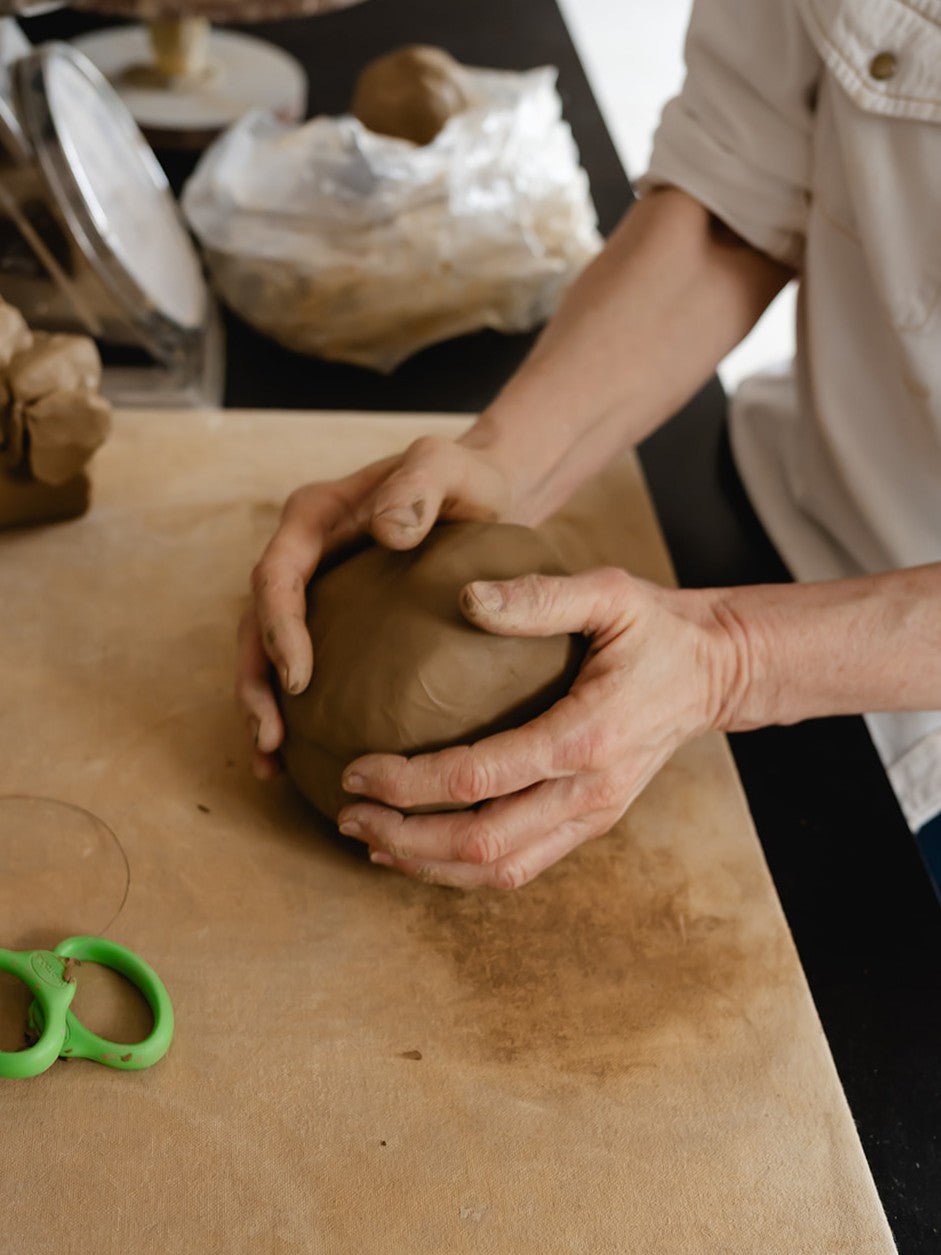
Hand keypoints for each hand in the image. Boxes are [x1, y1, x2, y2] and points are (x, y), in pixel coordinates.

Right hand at [235, 435, 513, 775]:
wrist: (484, 495)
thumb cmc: (467, 479)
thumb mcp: (448, 465)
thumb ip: (419, 485)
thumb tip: (387, 532)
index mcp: (314, 518)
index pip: (277, 575)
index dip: (277, 628)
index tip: (298, 678)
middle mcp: (302, 557)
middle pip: (256, 624)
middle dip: (255, 683)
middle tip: (270, 738)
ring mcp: (314, 592)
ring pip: (267, 654)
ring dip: (262, 706)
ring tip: (271, 761)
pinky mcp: (334, 622)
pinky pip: (301, 667)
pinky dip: (294, 710)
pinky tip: (301, 759)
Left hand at [335, 567, 740, 887]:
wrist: (716, 673)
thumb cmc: (656, 628)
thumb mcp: (609, 592)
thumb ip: (541, 597)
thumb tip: (468, 598)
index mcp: (586, 736)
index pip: (481, 778)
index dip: (410, 783)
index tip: (356, 768)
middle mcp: (589, 792)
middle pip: (483, 845)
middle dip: (406, 838)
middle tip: (348, 815)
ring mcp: (592, 816)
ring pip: (499, 870)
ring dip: (428, 866)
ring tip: (372, 842)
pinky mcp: (589, 823)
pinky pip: (520, 865)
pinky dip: (463, 869)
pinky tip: (422, 850)